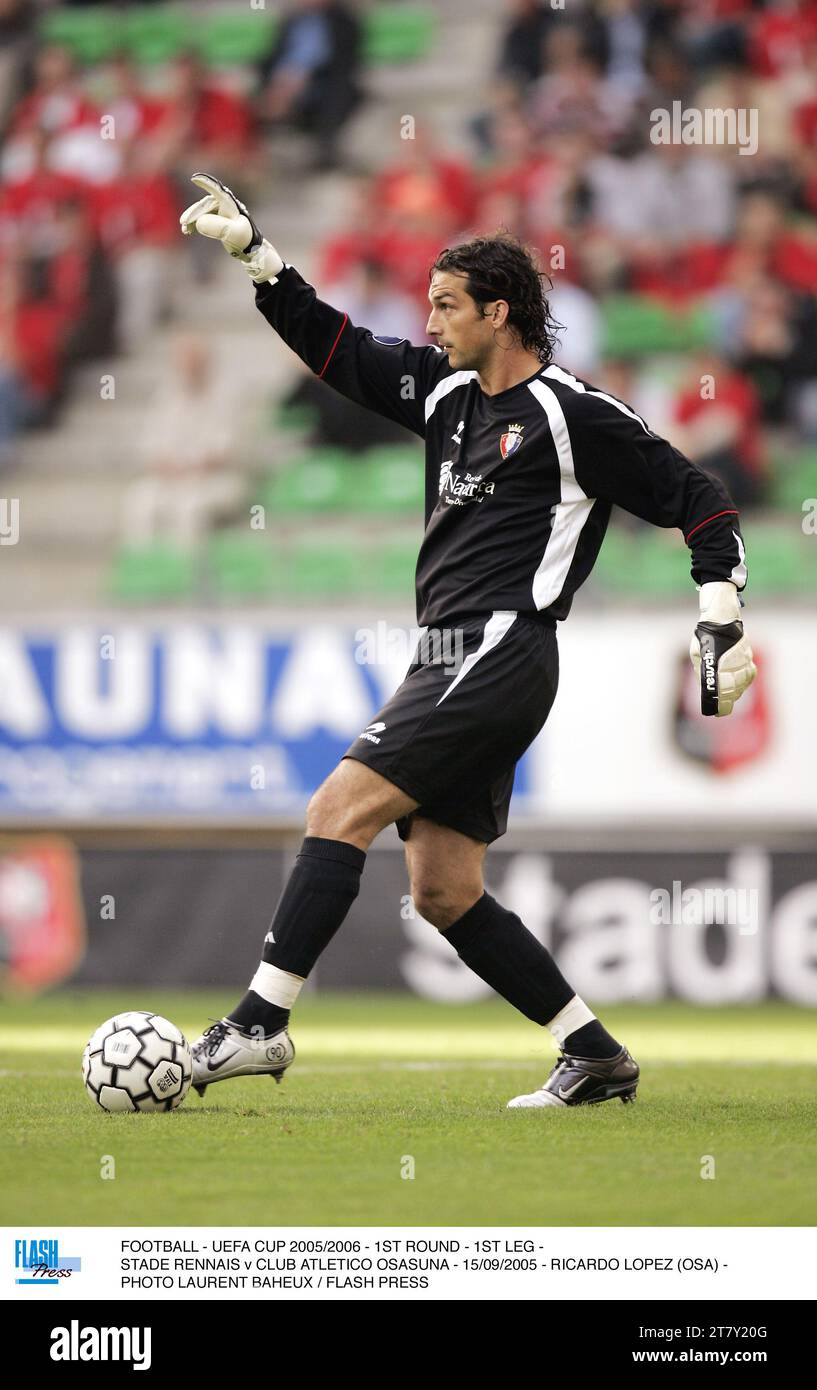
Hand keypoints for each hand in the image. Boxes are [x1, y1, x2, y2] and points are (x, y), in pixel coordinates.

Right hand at [179, 173, 283, 282]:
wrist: (250, 249)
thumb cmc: (244, 239)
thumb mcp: (233, 234)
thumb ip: (219, 227)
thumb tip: (200, 222)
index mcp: (229, 204)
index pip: (216, 190)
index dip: (205, 183)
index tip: (194, 178)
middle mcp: (223, 205)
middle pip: (204, 205)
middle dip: (193, 213)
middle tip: (183, 223)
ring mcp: (219, 212)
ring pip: (201, 212)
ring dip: (192, 220)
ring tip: (185, 230)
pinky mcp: (216, 219)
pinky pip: (201, 219)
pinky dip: (194, 224)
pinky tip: (188, 232)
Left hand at [689, 581, 755, 716]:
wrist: (722, 616)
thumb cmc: (705, 636)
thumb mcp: (697, 654)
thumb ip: (701, 671)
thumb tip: (705, 686)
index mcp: (717, 664)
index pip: (722, 691)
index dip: (720, 704)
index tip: (715, 712)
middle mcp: (732, 663)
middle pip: (734, 690)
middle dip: (728, 701)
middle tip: (721, 708)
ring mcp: (743, 659)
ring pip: (743, 683)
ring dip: (737, 692)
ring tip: (730, 698)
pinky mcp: (748, 655)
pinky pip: (750, 673)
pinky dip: (745, 681)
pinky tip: (740, 685)